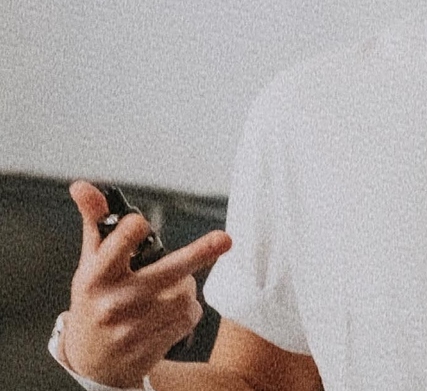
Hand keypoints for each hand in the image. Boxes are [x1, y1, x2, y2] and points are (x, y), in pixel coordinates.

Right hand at [61, 181, 232, 387]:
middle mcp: (114, 303)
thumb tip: (82, 186)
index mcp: (96, 278)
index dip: (129, 235)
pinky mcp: (154, 344)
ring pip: (185, 292)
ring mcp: (134, 327)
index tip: (139, 223)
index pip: (114, 250)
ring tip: (162, 290)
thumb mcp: (90, 264)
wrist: (93, 360)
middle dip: (198, 254)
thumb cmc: (95, 301)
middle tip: (225, 239)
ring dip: (184, 286)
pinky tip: (166, 314)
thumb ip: (95, 224)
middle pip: (166, 272)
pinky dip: (187, 310)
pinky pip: (190, 315)